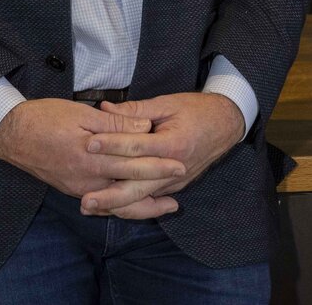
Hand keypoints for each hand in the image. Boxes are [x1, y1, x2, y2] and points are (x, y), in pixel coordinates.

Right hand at [0, 99, 183, 200]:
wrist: (11, 134)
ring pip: (115, 204)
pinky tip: (133, 203)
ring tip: (162, 208)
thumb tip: (145, 126)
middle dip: (155, 195)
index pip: (133, 164)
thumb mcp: (82, 113)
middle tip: (177, 201)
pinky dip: (120, 206)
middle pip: (128, 191)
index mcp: (91, 157)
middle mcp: (86, 180)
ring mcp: (78, 188)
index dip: (158, 165)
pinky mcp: (72, 190)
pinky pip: (101, 203)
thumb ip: (115, 124)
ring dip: (140, 208)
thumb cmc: (46, 118)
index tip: (180, 165)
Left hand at [78, 92, 245, 219]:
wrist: (226, 125)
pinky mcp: (173, 189)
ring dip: (116, 206)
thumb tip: (105, 109)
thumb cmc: (197, 111)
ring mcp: (174, 183)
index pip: (137, 147)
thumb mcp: (167, 104)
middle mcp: (174, 169)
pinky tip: (109, 206)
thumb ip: (135, 110)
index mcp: (172, 144)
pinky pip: (148, 200)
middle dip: (109, 196)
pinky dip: (128, 205)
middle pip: (137, 188)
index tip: (89, 144)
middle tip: (85, 200)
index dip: (112, 144)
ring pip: (142, 200)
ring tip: (91, 208)